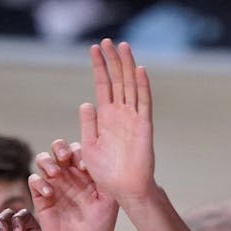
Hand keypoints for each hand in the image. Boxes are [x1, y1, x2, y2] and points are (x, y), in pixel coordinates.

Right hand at [28, 139, 117, 230]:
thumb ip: (106, 180)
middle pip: (58, 148)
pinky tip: (50, 194)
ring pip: (43, 160)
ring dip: (46, 161)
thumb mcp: (110, 201)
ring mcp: (54, 185)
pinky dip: (39, 182)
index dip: (79, 152)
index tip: (84, 167)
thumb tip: (102, 160)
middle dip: (59, 147)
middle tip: (64, 158)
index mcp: (84, 173)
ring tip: (55, 173)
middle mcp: (68, 175)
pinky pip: (34, 181)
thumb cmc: (100, 226)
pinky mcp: (41, 198)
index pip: (78, 150)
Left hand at [78, 39, 155, 203]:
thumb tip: (86, 103)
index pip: (102, 85)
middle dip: (113, 60)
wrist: (125, 190)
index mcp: (106, 117)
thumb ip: (88, 125)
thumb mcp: (89, 147)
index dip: (99, 67)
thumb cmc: (107, 174)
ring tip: (122, 46)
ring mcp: (133, 118)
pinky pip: (143, 102)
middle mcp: (120, 114)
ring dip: (127, 66)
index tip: (94, 49)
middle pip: (117, 80)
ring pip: (130, 86)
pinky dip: (142, 86)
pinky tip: (139, 70)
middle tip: (108, 41)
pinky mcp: (144, 126)